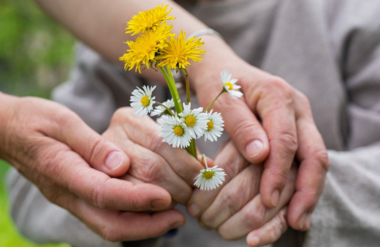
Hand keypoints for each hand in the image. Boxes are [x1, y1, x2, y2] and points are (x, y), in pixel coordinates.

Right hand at [0, 97, 184, 240]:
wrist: (4, 131)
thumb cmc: (33, 119)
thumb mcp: (61, 121)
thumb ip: (91, 144)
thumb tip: (122, 164)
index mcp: (61, 171)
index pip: (103, 193)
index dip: (136, 198)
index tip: (166, 197)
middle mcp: (66, 193)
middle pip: (108, 224)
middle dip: (147, 226)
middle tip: (178, 217)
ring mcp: (69, 199)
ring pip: (108, 226)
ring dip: (142, 226)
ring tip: (172, 215)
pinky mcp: (75, 198)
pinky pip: (104, 217)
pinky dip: (131, 218)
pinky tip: (150, 207)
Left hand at [189, 36, 328, 229]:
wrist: (220, 68)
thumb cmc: (217, 83)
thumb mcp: (221, 100)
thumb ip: (240, 125)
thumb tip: (261, 156)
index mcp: (278, 96)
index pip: (286, 140)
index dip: (278, 172)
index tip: (268, 199)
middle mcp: (297, 108)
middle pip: (315, 153)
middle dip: (306, 190)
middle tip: (294, 220)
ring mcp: (300, 121)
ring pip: (315, 161)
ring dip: (307, 193)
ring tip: (295, 222)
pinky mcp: (296, 133)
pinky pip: (305, 162)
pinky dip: (300, 186)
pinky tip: (292, 210)